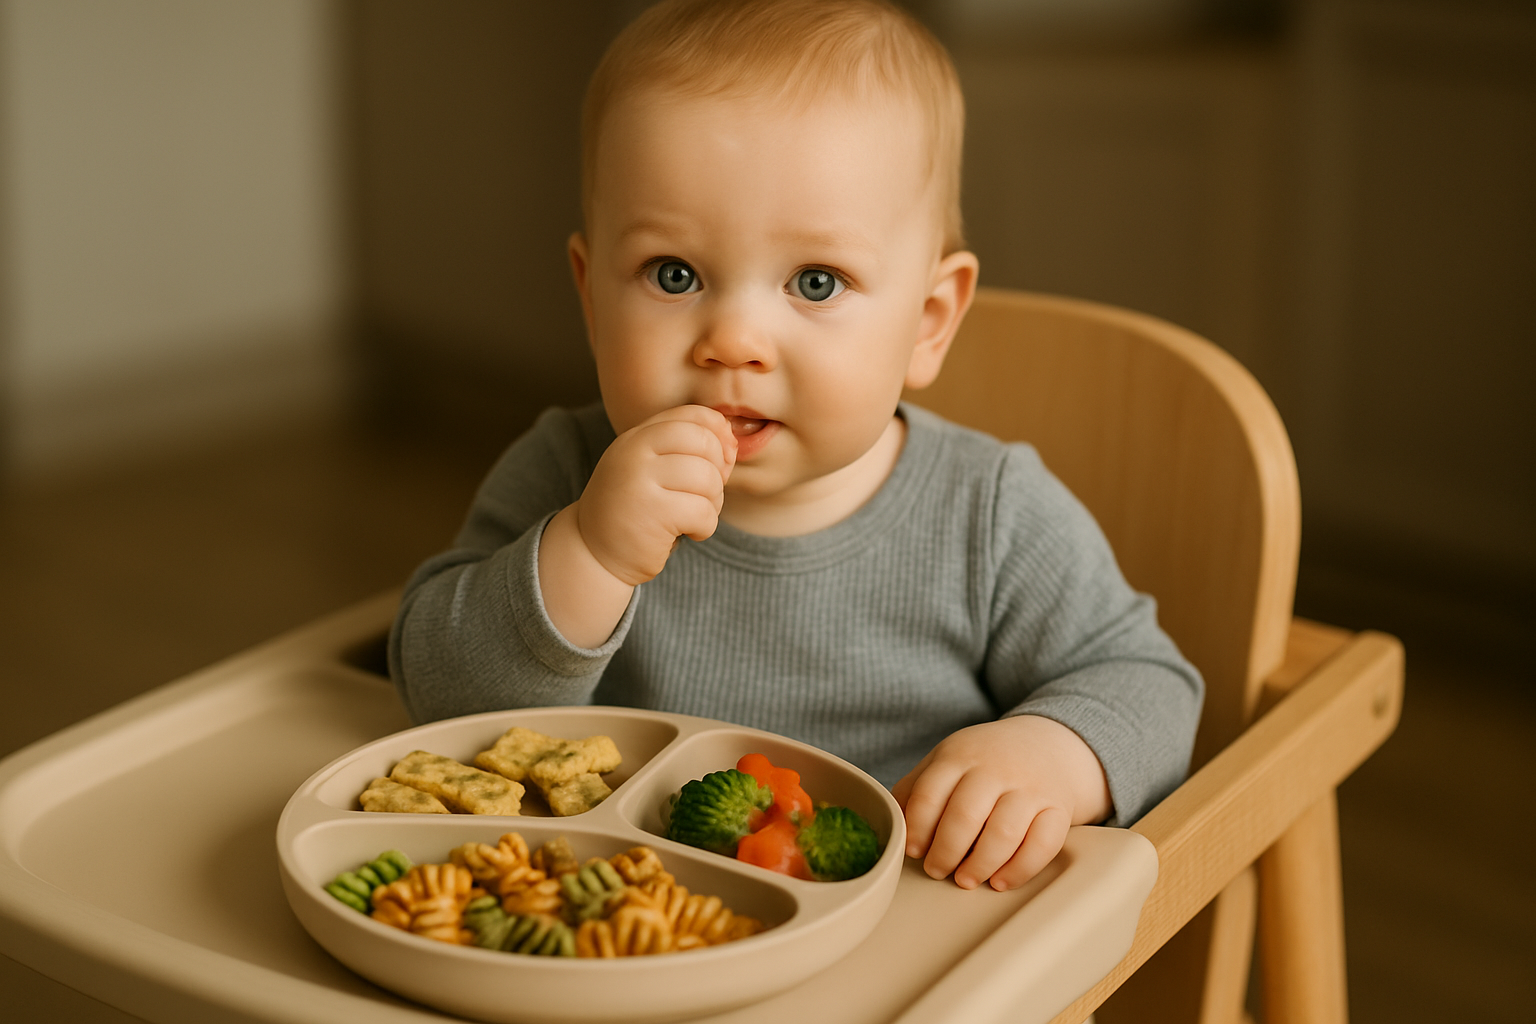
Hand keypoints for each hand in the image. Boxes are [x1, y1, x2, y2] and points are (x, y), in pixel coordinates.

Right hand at [574, 405, 736, 585]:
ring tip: (696, 515)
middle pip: (704, 443)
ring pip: (708, 479)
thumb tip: (733, 444)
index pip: (692, 415)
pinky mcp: (650, 514)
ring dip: (714, 503)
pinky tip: (689, 532)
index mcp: (636, 437)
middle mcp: (634, 452)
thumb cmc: (634, 510)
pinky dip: (705, 527)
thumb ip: (685, 449)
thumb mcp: (651, 469)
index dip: (719, 434)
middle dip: (719, 471)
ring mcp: (639, 481)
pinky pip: (703, 512)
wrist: (594, 553)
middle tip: (707, 494)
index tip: (722, 460)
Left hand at [892, 715, 1111, 890]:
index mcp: (960, 755)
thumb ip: (916, 787)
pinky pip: (1042, 845)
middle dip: (945, 851)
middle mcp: (996, 768)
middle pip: (965, 816)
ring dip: (980, 865)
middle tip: (936, 870)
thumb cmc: (986, 761)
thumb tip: (890, 824)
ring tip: (965, 879)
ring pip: (1004, 833)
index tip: (913, 850)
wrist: (1049, 743)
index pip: (930, 793)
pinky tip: (1000, 881)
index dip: (916, 827)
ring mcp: (1031, 787)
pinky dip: (1019, 870)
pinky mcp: (1058, 808)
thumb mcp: (948, 759)